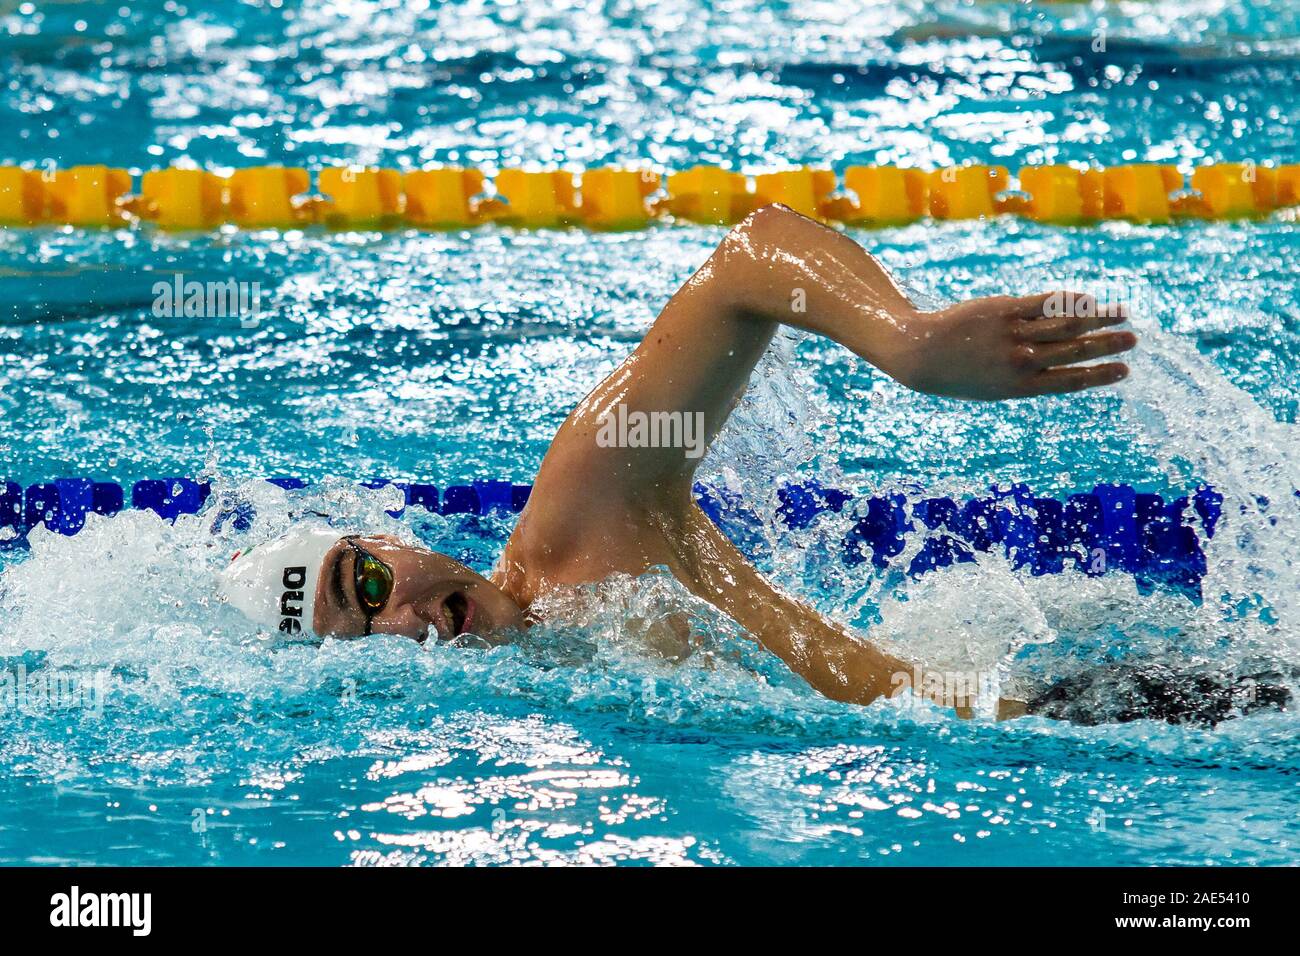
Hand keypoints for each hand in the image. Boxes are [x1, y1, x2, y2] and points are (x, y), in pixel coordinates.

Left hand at [887, 293, 1135, 400]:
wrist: (922, 355)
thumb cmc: (960, 374)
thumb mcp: (995, 386)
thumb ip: (1027, 376)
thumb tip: (1063, 360)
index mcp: (1021, 387)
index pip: (1070, 381)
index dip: (1100, 375)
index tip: (1124, 370)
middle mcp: (1021, 361)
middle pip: (1074, 351)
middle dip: (1107, 345)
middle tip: (1134, 340)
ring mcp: (1014, 335)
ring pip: (1065, 325)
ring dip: (1098, 319)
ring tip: (1122, 314)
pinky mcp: (1004, 310)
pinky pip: (1044, 304)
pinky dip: (1069, 302)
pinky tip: (1088, 299)